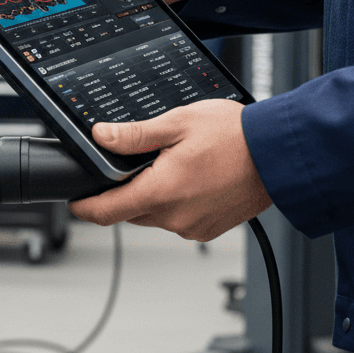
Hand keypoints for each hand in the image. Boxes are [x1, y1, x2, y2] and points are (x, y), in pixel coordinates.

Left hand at [69, 100, 272, 240]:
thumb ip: (135, 135)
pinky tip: (193, 179)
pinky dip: (177, 203)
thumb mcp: (178, 123)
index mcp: (161, 191)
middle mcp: (175, 217)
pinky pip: (179, 219)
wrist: (278, 155)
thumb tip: (102, 136)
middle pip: (131, 211)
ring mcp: (193, 226)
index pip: (107, 211)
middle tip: (141, 163)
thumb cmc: (235, 137)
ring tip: (175, 165)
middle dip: (127, 191)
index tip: (75, 201)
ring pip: (155, 215)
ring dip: (154, 195)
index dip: (85, 207)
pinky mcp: (209, 229)